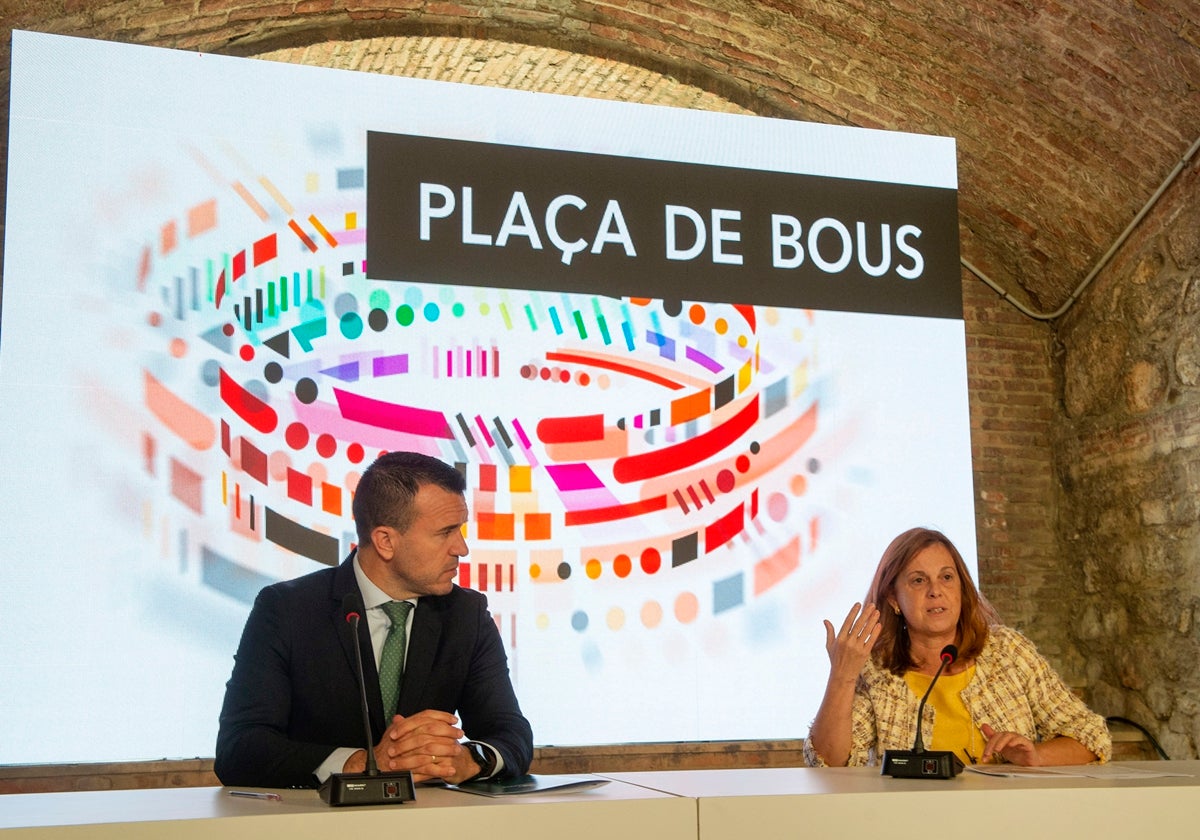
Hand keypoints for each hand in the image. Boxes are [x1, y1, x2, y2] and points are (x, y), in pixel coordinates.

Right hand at [344, 709, 466, 780]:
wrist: (374, 766)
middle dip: (448, 733)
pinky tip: (450, 770)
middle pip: (430, 732)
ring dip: (446, 751)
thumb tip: (416, 713)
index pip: (425, 717)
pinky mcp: (409, 771)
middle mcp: (405, 739)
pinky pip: (427, 770)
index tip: (453, 719)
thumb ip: (406, 722)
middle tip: (459, 735)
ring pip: (430, 751)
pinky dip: (440, 770)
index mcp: (403, 728)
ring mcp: (407, 755)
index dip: (441, 716)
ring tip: (457, 751)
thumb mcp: (394, 731)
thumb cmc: (385, 748)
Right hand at [822, 602, 880, 683]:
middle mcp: (848, 642)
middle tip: (872, 605)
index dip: (853, 612)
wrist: (842, 676)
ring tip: (877, 612)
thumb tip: (825, 620)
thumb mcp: (830, 645)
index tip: (858, 604)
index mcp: (840, 639)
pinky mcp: (864, 654)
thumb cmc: (835, 659)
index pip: (848, 622)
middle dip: (866, 614)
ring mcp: (857, 648)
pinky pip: (871, 640)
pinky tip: (879, 624)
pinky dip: (875, 632)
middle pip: (859, 624)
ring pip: (866, 631)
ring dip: (872, 621)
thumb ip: (829, 632)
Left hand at [980, 723, 1039, 765]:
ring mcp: (1019, 739)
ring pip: (1009, 736)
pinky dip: (1015, 741)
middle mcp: (1011, 737)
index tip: (984, 757)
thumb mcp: (1002, 748)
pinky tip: (1011, 745)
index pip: (993, 738)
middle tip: (988, 753)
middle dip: (992, 744)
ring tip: (997, 749)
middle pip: (999, 736)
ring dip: (1001, 742)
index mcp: (1004, 738)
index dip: (987, 747)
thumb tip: (983, 726)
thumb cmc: (1017, 754)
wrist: (1031, 761)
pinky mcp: (1027, 744)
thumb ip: (992, 738)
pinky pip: (1021, 740)